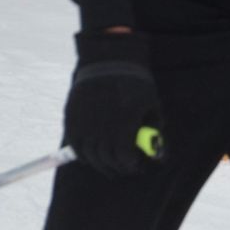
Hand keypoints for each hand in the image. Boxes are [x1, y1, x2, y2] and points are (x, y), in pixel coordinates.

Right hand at [63, 30, 164, 176]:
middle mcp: (101, 126)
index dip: (130, 166)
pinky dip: (84, 155)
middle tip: (123, 169)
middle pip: (106, 159)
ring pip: (89, 156)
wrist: (108, 59)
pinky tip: (92, 157)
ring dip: (100, 164)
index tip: (136, 167)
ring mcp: (84, 123)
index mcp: (123, 123)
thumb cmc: (134, 82)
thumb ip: (154, 129)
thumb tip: (158, 151)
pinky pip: (75, 146)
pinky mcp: (72, 119)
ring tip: (109, 165)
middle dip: (117, 168)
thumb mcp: (151, 103)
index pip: (124, 157)